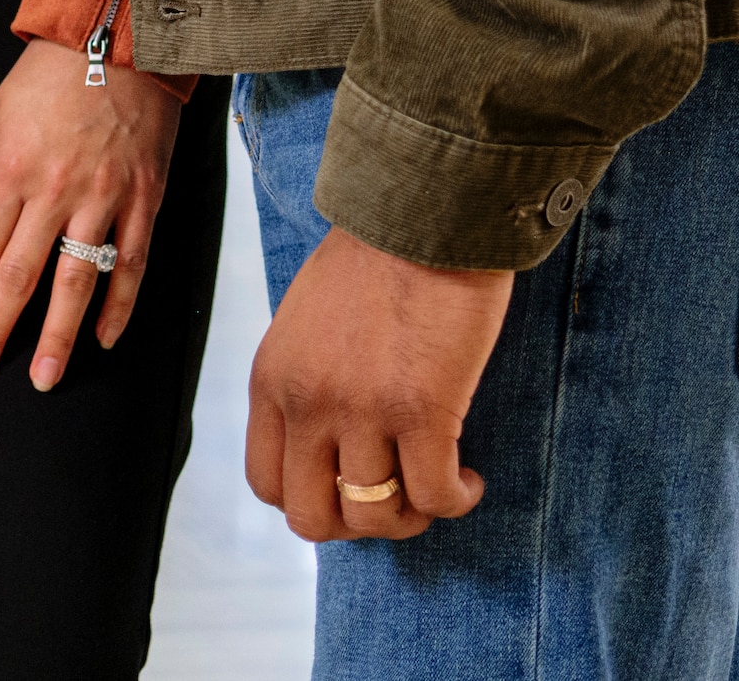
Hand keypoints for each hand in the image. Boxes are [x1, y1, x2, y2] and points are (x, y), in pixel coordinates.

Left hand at [0, 42, 181, 390]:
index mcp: (12, 171)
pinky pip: (132, 263)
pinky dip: (119, 305)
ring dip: (59, 334)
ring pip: (77, 280)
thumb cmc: (50, 77)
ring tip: (46, 376)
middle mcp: (55, 191)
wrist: (121, 40)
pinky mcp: (144, 199)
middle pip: (20, 274)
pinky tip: (104, 337)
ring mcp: (103, 198)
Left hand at [245, 225, 510, 541]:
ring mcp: (362, 411)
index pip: (267, 483)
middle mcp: (307, 403)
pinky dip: (456, 500)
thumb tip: (330, 442)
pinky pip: (435, 496)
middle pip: (314, 519)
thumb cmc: (377, 259)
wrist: (425, 214)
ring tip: (440, 485)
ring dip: (412, 516)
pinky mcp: (423, 411)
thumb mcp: (307, 322)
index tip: (350, 486)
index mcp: (272, 381)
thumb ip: (306, 380)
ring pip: (376, 517)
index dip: (312, 502)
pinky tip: (470, 478)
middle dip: (358, 524)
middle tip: (396, 496)